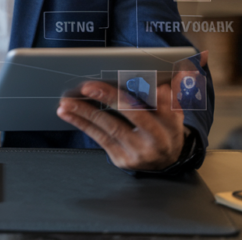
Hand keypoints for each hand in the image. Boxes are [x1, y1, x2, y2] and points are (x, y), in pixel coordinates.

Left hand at [56, 80, 185, 171]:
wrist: (166, 162)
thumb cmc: (166, 129)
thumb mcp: (175, 113)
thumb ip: (170, 95)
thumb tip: (171, 78)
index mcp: (170, 125)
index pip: (161, 105)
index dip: (149, 93)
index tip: (130, 78)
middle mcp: (155, 140)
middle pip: (131, 114)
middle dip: (108, 98)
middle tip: (87, 87)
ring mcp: (137, 152)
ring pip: (109, 127)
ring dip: (84, 112)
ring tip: (67, 101)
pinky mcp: (122, 159)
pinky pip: (99, 138)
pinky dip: (82, 124)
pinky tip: (68, 114)